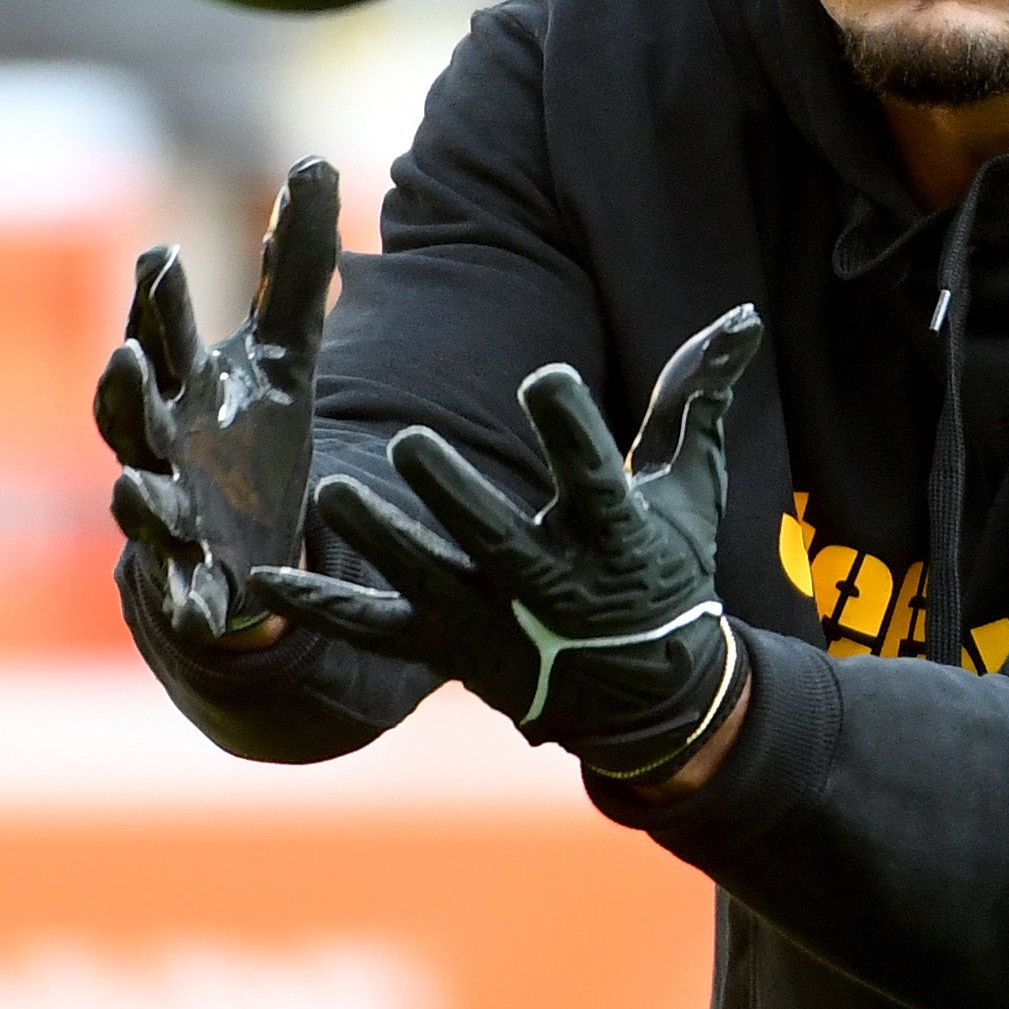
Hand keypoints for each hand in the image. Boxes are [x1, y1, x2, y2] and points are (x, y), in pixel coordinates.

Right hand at [95, 157, 338, 647]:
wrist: (246, 538)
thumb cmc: (251, 431)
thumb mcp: (287, 349)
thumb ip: (293, 264)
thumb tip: (314, 159)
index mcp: (177, 386)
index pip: (159, 335)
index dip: (156, 299)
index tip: (163, 254)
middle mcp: (158, 446)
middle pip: (126, 414)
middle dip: (123, 388)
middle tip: (128, 357)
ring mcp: (168, 514)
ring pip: (138, 503)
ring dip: (135, 495)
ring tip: (133, 486)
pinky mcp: (192, 578)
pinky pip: (181, 592)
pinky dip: (186, 600)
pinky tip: (199, 609)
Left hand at [253, 305, 761, 782]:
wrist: (649, 695)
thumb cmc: (667, 571)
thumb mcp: (689, 488)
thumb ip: (699, 399)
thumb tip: (742, 312)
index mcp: (615, 541)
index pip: (595, 480)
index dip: (571, 431)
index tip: (544, 380)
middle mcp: (552, 589)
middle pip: (498, 539)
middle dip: (456, 494)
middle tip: (413, 440)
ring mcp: (495, 626)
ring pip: (430, 585)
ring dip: (381, 544)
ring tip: (336, 494)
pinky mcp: (449, 650)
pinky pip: (377, 633)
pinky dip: (322, 608)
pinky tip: (266, 577)